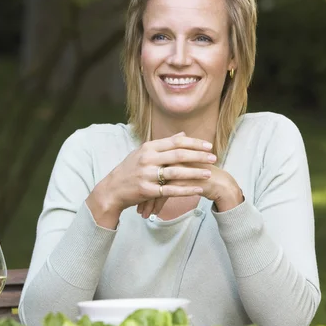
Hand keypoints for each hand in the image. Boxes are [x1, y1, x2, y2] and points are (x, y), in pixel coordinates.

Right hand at [86, 132, 215, 227]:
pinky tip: (198, 190)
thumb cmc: (129, 170)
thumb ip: (163, 144)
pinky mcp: (147, 190)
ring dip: (195, 173)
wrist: (111, 189)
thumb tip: (183, 134)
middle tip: (213, 158)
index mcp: (148, 147)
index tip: (208, 146)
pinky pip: (170, 190)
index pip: (176, 142)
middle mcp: (147, 159)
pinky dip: (186, 190)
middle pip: (178, 155)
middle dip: (198, 156)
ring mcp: (146, 175)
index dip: (194, 143)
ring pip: (176, 173)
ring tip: (209, 173)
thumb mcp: (143, 153)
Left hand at [137, 163, 243, 217]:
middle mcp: (169, 160)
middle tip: (134, 205)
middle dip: (139, 194)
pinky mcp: (180, 183)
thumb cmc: (199, 173)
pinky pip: (163, 196)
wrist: (219, 182)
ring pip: (153, 188)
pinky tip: (152, 214)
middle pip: (148, 178)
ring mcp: (174, 171)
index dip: (140, 181)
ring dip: (147, 203)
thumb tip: (151, 168)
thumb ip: (167, 164)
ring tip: (141, 213)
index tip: (133, 192)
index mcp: (168, 152)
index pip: (148, 168)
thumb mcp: (182, 166)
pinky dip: (156, 206)